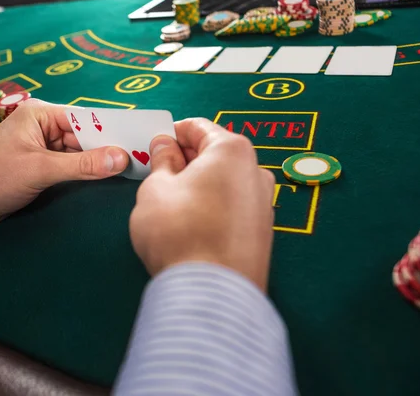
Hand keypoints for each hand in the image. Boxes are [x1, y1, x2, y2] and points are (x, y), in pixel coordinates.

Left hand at [0, 99, 128, 241]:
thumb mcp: (39, 170)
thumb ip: (81, 166)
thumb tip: (121, 158)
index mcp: (41, 114)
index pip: (86, 119)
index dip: (112, 132)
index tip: (141, 142)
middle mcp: (43, 128)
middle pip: (86, 137)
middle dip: (108, 150)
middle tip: (142, 161)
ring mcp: (42, 150)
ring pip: (80, 155)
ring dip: (99, 165)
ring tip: (132, 172)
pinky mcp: (41, 170)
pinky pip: (71, 169)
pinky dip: (86, 175)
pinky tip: (108, 181)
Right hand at [129, 118, 274, 290]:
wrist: (211, 294)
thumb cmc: (179, 232)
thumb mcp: (155, 188)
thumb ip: (161, 160)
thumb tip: (165, 146)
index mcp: (232, 150)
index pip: (198, 127)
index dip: (172, 133)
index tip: (155, 144)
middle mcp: (256, 171)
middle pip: (215, 154)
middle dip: (186, 159)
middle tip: (158, 174)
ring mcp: (264, 203)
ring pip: (224, 181)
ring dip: (199, 184)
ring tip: (172, 203)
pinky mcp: (263, 232)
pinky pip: (233, 206)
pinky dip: (213, 206)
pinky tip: (192, 224)